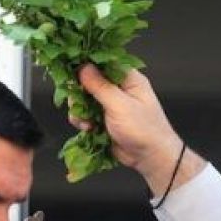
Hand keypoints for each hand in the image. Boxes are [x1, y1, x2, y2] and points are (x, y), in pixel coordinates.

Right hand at [75, 65, 204, 194]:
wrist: (150, 158)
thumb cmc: (143, 129)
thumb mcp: (120, 105)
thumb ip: (100, 86)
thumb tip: (83, 66)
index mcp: (127, 78)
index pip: (102, 62)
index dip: (85, 65)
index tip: (70, 71)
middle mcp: (118, 88)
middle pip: (88, 80)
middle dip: (79, 93)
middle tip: (77, 103)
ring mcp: (110, 104)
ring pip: (84, 99)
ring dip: (80, 110)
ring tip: (86, 122)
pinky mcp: (103, 119)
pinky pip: (85, 114)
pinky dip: (83, 121)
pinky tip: (89, 128)